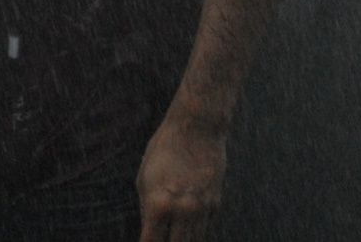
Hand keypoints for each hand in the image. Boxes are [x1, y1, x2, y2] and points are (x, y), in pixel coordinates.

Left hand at [136, 116, 226, 241]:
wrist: (197, 130)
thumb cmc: (163, 150)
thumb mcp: (144, 178)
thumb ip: (146, 208)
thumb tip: (150, 231)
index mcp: (159, 203)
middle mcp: (183, 211)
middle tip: (159, 241)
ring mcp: (202, 210)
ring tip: (173, 236)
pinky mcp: (216, 206)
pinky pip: (205, 230)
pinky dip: (195, 234)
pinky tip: (186, 233)